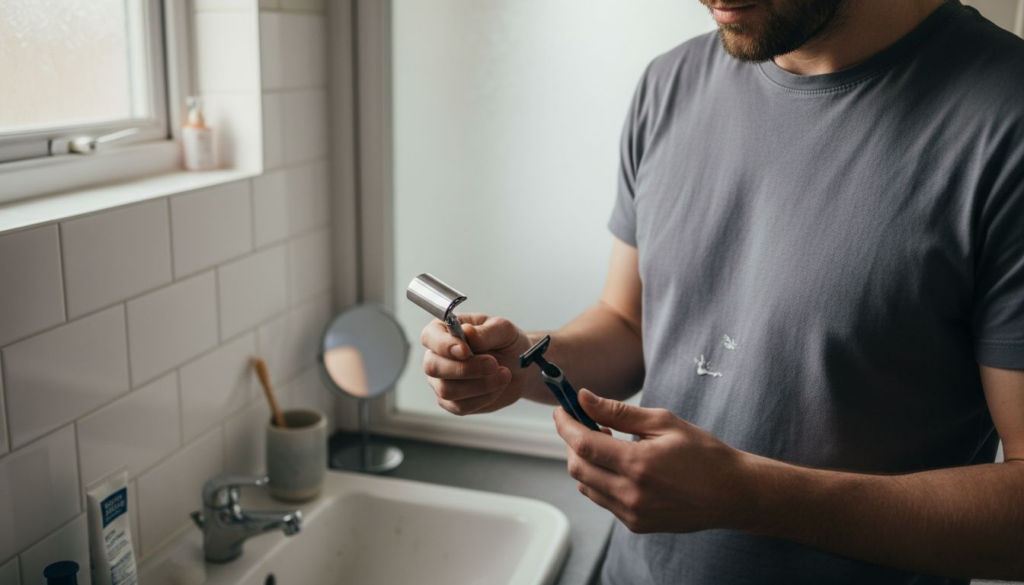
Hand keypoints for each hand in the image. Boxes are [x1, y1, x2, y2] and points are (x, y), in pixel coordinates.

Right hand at [420, 313, 533, 414]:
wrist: (519, 367)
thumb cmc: (506, 342)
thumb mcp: (503, 329)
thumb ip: (485, 331)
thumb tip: (467, 332)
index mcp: (443, 331)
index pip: (429, 336)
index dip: (444, 345)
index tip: (466, 351)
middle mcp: (436, 357)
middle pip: (433, 367)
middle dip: (465, 369)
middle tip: (493, 364)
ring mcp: (441, 381)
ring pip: (446, 390)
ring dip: (479, 385)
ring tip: (504, 374)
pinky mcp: (452, 403)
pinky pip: (460, 406)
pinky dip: (484, 397)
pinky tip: (498, 386)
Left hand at [553, 389, 759, 533]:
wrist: (732, 493)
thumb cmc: (703, 453)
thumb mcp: (663, 422)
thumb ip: (619, 412)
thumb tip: (584, 398)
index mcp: (639, 465)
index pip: (583, 444)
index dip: (566, 425)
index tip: (561, 410)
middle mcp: (631, 494)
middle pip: (578, 466)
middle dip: (573, 442)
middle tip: (586, 423)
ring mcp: (632, 513)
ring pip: (586, 485)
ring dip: (585, 461)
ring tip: (607, 442)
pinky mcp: (636, 524)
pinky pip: (602, 500)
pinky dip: (600, 479)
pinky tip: (619, 465)